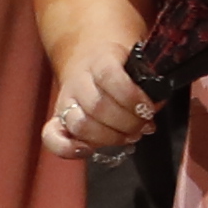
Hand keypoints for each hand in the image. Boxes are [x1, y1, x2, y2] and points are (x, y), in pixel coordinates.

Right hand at [43, 12, 161, 156]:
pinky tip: (88, 150)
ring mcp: (65, 101)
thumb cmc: (121, 66)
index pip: (109, 76)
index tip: (149, 109)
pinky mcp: (57, 120)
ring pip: (80, 124)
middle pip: (97, 106)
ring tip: (129, 137)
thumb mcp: (137, 64)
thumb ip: (148, 83)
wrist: (90, 56)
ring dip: (109, 138)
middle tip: (144, 127)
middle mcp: (79, 81)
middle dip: (126, 123)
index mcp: (100, 60)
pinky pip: (52, 138)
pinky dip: (68, 149)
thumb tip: (155, 105)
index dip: (131, 97)